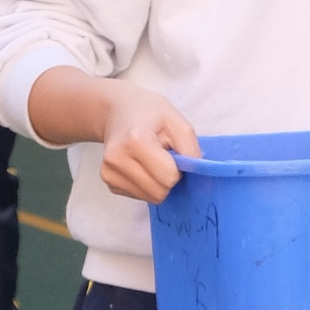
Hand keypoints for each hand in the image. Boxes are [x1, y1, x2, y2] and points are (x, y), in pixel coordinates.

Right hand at [96, 81, 201, 201]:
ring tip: (151, 160)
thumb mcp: (177, 121)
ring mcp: (108, 172)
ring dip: (158, 184)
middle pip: (160, 192)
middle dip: (168, 179)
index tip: (172, 153)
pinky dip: (147, 185)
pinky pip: (140, 196)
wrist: (117, 111)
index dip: (178, 168)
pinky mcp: (108, 182)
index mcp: (136, 140)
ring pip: (151, 198)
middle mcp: (117, 158)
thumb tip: (201, 178)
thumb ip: (191, 149)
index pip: (169, 177)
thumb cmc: (150, 114)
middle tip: (163, 157)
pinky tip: (140, 166)